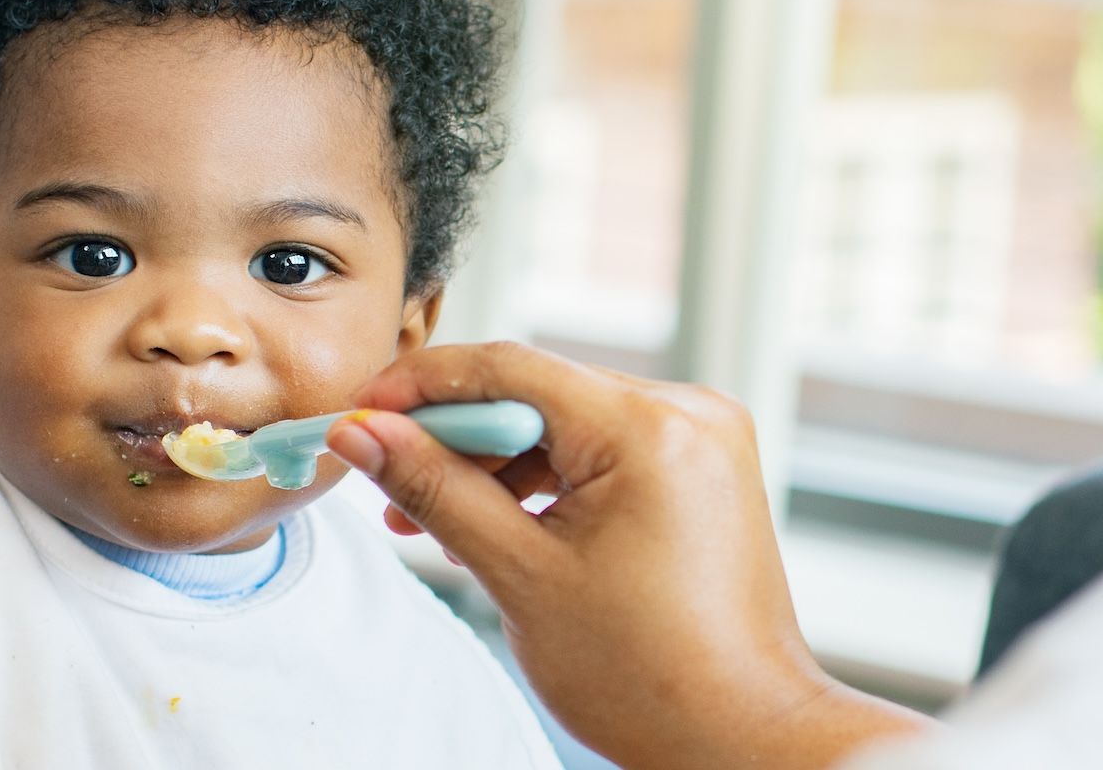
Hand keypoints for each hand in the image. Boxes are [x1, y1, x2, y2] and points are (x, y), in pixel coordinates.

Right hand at [328, 342, 930, 768]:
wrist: (738, 734)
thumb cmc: (649, 674)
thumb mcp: (520, 574)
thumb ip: (437, 491)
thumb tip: (367, 436)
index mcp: (651, 428)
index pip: (512, 368)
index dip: (423, 385)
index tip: (363, 412)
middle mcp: (690, 414)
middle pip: (541, 393)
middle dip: (459, 436)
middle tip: (387, 477)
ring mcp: (705, 441)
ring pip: (570, 424)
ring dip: (500, 464)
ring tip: (437, 524)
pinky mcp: (704, 471)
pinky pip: (607, 451)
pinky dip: (551, 482)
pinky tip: (499, 525)